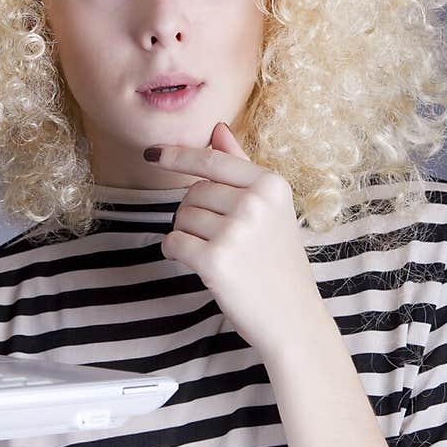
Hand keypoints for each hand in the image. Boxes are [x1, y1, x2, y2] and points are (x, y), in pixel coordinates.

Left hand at [145, 120, 328, 361]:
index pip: (211, 160)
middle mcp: (255, 203)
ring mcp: (235, 232)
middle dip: (195, 213)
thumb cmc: (277, 261)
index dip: (178, 156)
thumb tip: (217, 128)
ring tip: (219, 253)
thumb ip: (241, 166)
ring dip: (189, 235)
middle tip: (223, 238)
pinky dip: (176, 252)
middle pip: (192, 192)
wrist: (293, 318)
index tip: (152, 153)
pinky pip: (173, 243)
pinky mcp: (216, 261)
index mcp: (270, 185)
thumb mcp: (270, 208)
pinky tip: (199, 264)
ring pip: (181, 217)